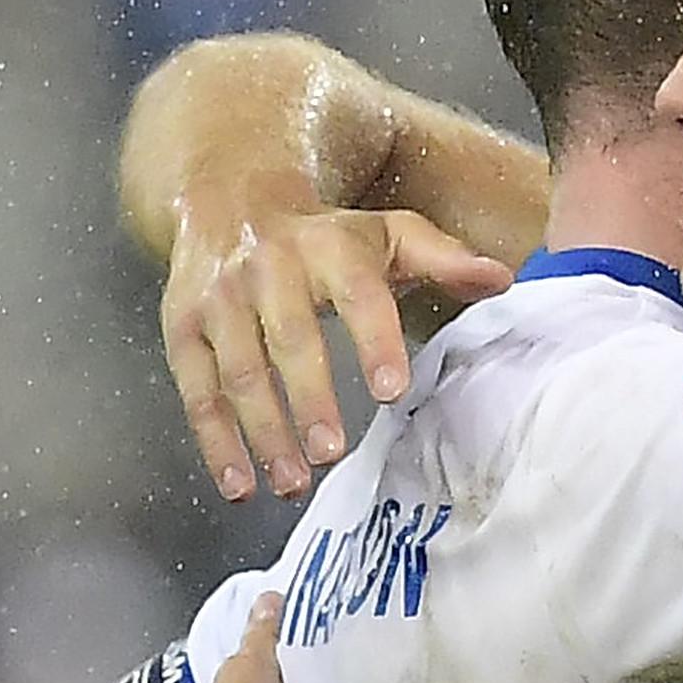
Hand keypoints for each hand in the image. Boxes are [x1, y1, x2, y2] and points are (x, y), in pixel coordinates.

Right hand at [162, 195, 512, 500]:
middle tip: (331, 453)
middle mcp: (268, 268)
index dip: (374, 340)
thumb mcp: (384, 233)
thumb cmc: (322, 235)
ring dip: (262, 432)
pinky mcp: (183, 328)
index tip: (391, 390)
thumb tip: (499, 280)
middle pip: (290, 339)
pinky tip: (238, 485)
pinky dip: (214, 442)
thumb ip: (442, 258)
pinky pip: (197, 390)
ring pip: (238, 371)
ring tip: (291, 483)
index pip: (357, 293)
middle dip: (309, 399)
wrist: (228, 196)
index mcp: (328, 246)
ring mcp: (220, 300)